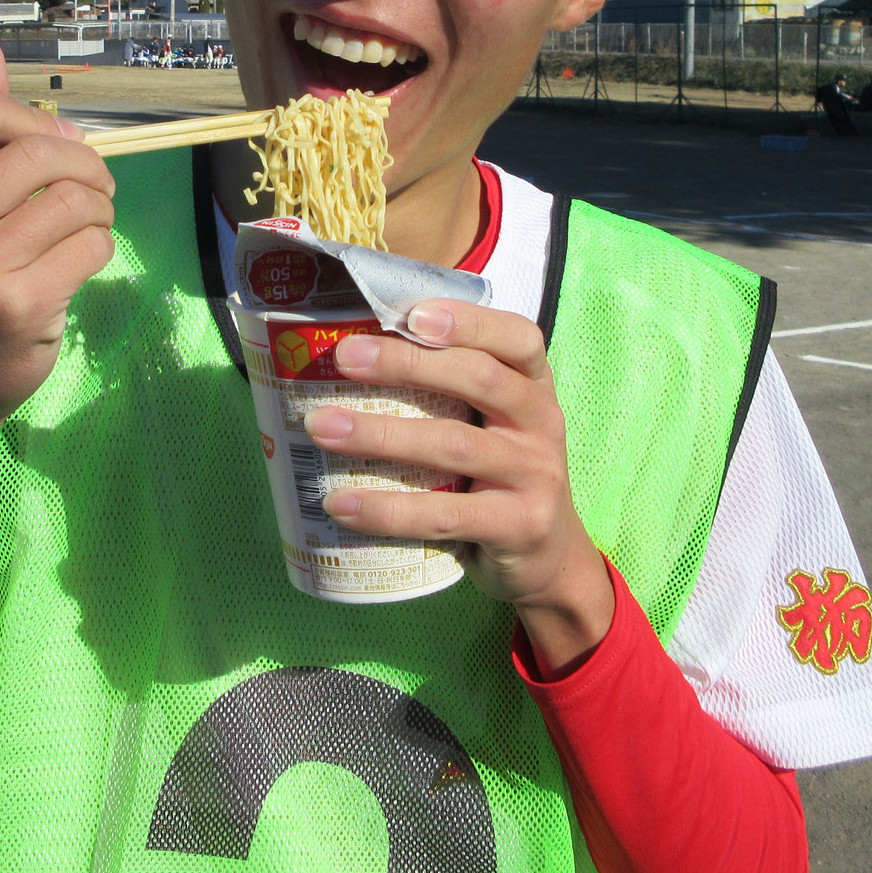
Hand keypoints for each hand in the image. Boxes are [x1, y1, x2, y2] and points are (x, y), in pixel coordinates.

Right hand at [0, 34, 115, 521]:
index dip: (32, 119)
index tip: (50, 145)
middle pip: (38, 150)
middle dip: (82, 162)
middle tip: (90, 186)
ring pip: (74, 198)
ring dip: (97, 207)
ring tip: (84, 225)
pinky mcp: (16, 306)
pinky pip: (91, 244)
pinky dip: (99, 245)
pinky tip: (78, 262)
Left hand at [305, 300, 613, 672]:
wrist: (549, 558)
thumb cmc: (499, 473)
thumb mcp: (493, 422)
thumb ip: (449, 389)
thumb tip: (350, 356)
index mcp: (534, 386)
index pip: (517, 338)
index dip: (469, 321)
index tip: (411, 314)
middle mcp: (542, 422)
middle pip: (478, 379)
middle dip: (406, 364)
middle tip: (343, 357)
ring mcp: (534, 475)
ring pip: (454, 445)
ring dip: (381, 434)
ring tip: (322, 427)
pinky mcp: (517, 526)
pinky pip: (445, 515)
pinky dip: (388, 509)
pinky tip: (341, 504)